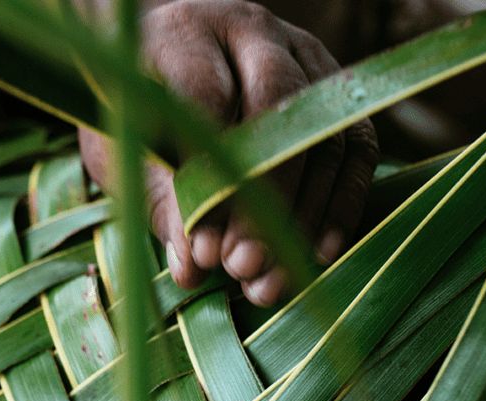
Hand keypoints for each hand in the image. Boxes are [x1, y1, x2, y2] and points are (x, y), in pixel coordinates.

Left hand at [79, 0, 377, 305]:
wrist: (166, 72)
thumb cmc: (138, 115)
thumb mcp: (128, 154)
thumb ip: (160, 204)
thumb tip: (195, 266)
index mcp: (184, 33)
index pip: (204, 95)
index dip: (208, 178)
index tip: (205, 247)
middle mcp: (252, 33)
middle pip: (277, 107)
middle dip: (264, 199)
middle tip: (244, 266)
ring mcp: (304, 57)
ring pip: (324, 132)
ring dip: (303, 216)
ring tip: (270, 282)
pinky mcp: (336, 90)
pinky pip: (357, 147)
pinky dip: (342, 205)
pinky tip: (321, 255)